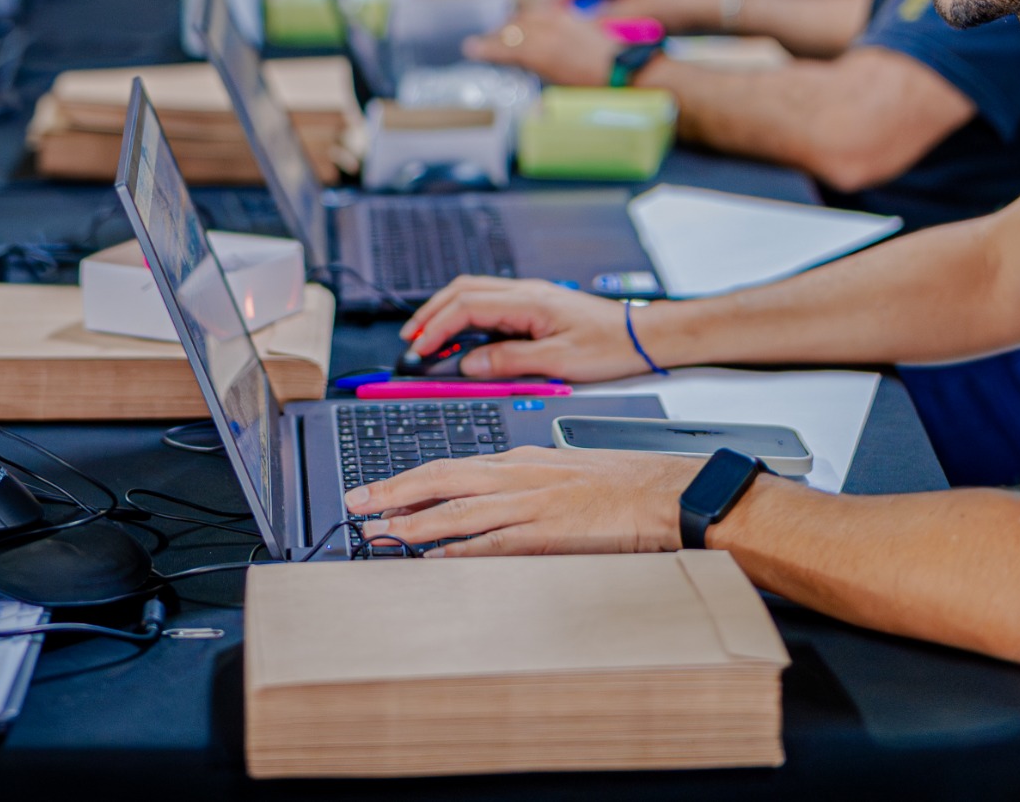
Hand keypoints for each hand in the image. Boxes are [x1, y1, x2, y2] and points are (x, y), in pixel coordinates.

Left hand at [346, 443, 696, 555]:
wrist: (662, 492)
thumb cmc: (616, 484)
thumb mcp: (556, 469)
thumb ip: (516, 481)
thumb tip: (478, 496)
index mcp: (518, 459)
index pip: (449, 466)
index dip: (406, 479)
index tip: (376, 491)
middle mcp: (517, 476)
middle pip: (441, 478)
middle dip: (393, 491)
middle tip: (357, 504)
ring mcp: (531, 504)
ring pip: (460, 510)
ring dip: (416, 522)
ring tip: (381, 532)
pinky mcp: (549, 533)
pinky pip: (495, 543)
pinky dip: (461, 551)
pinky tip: (435, 559)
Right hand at [398, 275, 652, 383]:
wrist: (641, 335)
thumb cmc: (608, 346)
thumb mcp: (558, 361)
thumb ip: (510, 361)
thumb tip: (468, 364)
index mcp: (527, 302)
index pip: (466, 307)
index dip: (437, 326)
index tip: (419, 348)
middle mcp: (524, 292)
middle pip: (461, 291)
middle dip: (430, 314)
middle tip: (409, 340)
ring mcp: (528, 295)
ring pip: (472, 293)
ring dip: (444, 311)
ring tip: (426, 336)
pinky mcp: (533, 305)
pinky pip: (488, 303)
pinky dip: (464, 315)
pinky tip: (461, 334)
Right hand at [464, 3, 618, 86]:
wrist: (626, 70)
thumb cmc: (595, 88)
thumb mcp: (562, 93)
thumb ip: (540, 93)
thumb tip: (531, 110)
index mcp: (541, 54)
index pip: (506, 48)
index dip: (486, 49)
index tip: (471, 49)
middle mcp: (548, 34)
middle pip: (513, 29)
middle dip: (495, 35)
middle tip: (481, 42)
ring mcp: (561, 22)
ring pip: (527, 16)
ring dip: (511, 23)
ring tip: (502, 31)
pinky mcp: (573, 17)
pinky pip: (544, 11)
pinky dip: (530, 16)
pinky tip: (528, 19)